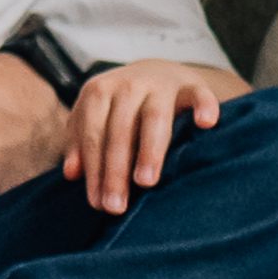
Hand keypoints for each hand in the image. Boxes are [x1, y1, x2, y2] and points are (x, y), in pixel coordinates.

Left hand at [62, 56, 247, 208]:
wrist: (157, 72)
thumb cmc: (120, 106)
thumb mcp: (94, 116)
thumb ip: (80, 141)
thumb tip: (71, 174)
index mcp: (99, 91)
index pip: (93, 133)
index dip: (94, 168)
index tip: (97, 203)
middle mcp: (128, 85)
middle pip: (120, 130)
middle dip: (116, 170)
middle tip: (116, 206)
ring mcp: (161, 84)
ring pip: (155, 118)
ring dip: (150, 151)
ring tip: (145, 182)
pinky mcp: (191, 85)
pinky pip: (199, 94)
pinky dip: (204, 106)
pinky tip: (206, 124)